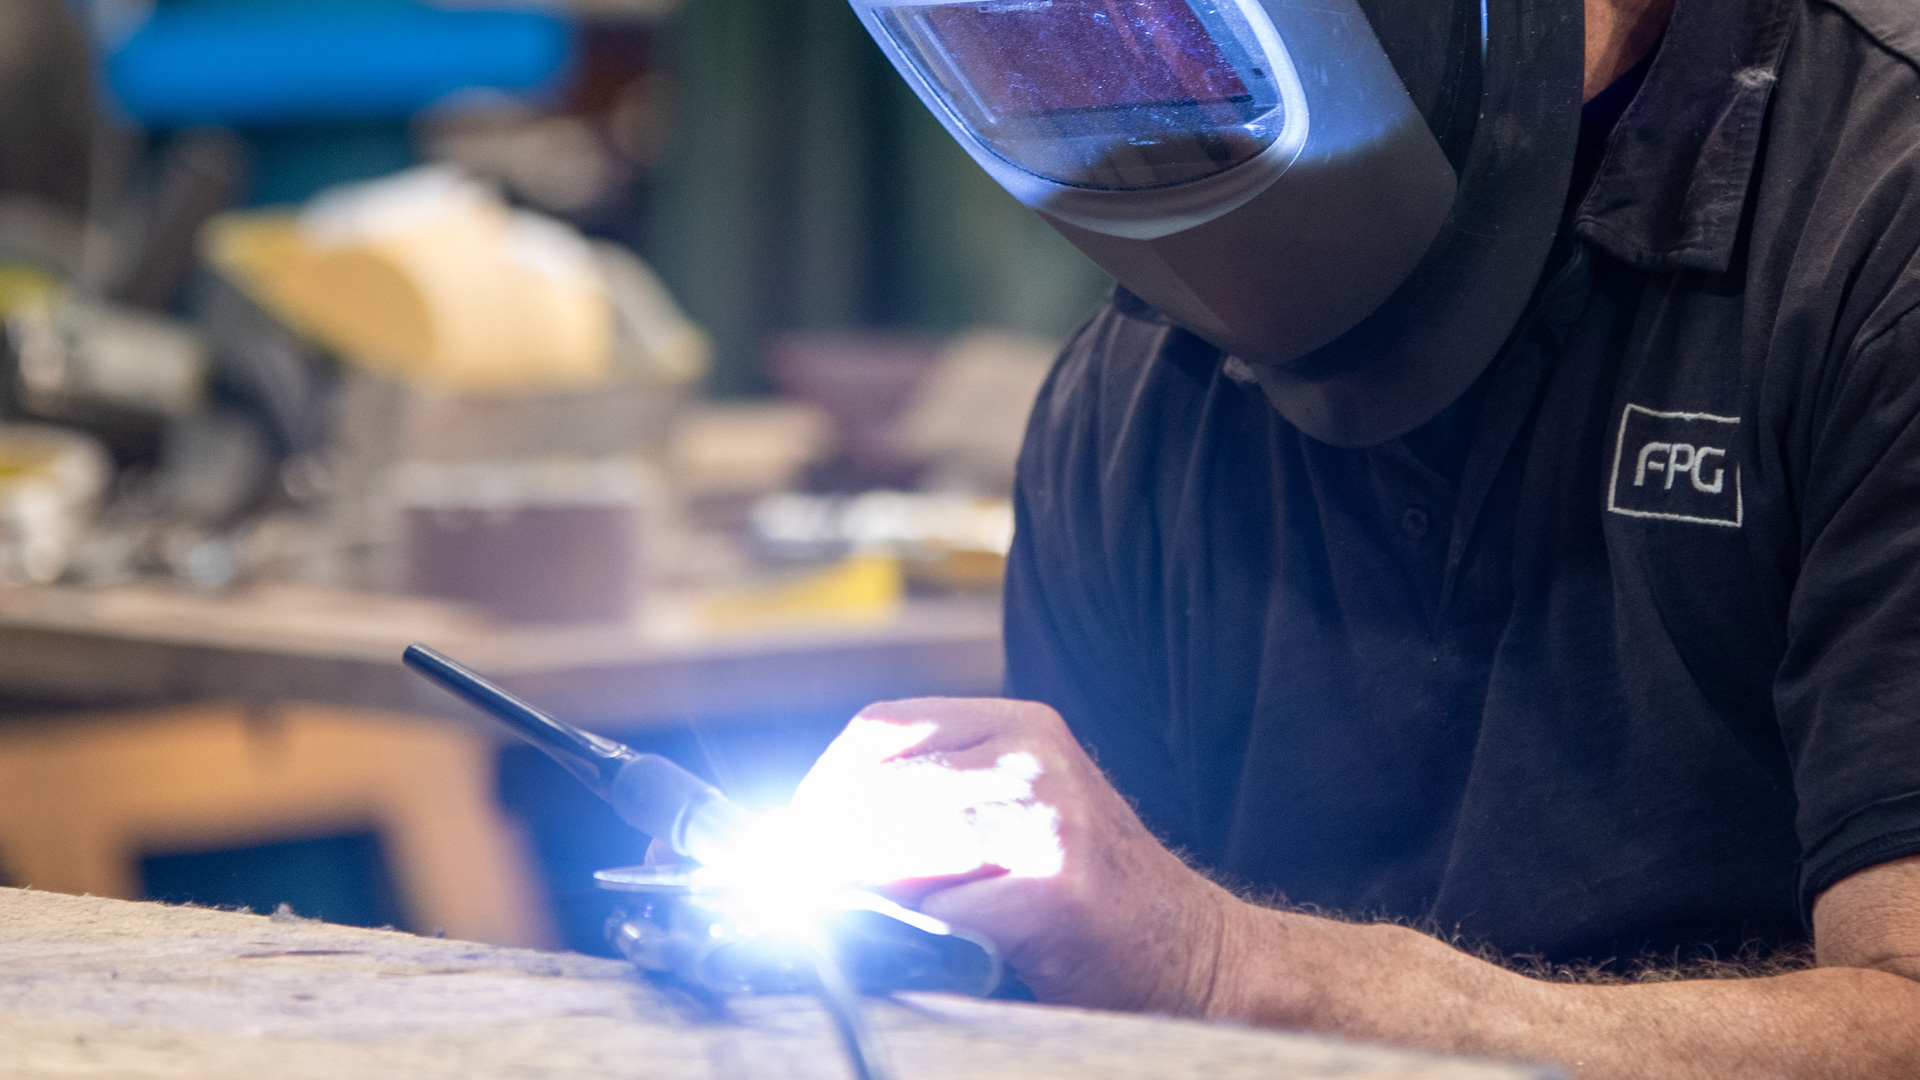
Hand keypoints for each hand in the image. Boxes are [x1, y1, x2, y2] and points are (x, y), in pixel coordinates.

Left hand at [787, 696, 1247, 1014]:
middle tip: (786, 896)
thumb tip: (797, 843)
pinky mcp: (1052, 890)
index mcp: (1020, 724)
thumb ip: (925, 810)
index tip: (782, 842)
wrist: (1203, 958)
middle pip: (876, 783)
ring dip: (857, 890)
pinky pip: (938, 909)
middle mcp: (1033, 756)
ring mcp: (1047, 817)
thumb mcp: (1014, 818)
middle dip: (818, 847)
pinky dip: (915, 934)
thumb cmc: (1094, 898)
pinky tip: (930, 948)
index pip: (880, 727)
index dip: (819, 786)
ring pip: (895, 840)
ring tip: (846, 923)